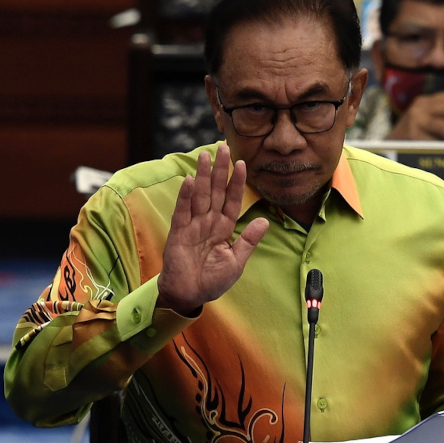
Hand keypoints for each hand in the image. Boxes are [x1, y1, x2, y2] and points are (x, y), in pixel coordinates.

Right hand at [157, 144, 269, 315]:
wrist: (190, 295)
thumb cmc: (212, 281)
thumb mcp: (236, 261)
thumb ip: (248, 240)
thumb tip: (265, 221)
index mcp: (223, 228)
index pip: (231, 200)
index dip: (236, 182)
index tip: (242, 163)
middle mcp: (208, 222)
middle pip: (215, 191)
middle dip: (219, 170)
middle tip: (222, 147)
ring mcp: (192, 226)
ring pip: (199, 196)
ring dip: (202, 176)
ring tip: (205, 156)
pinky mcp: (178, 233)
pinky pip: (183, 212)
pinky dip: (185, 197)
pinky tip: (189, 181)